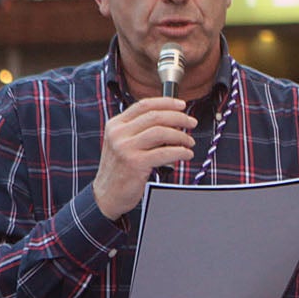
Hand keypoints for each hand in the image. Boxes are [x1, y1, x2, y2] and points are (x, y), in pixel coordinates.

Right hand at [93, 96, 198, 216]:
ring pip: (161, 132)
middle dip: (178, 118)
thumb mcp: (123, 144)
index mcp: (116, 125)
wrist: (107, 194)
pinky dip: (180, 152)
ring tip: (189, 142)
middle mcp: (119, 133)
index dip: (166, 103)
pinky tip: (186, 154)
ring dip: (181, 136)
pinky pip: (164, 153)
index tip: (181, 105)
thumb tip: (171, 121)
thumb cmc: (120, 169)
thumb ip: (140, 130)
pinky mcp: (135, 163)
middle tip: (191, 122)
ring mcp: (126, 148)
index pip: (144, 105)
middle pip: (155, 117)